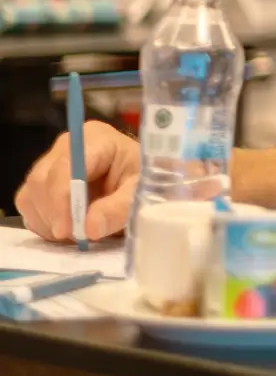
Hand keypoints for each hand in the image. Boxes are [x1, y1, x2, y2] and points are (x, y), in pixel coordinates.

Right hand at [15, 121, 140, 241]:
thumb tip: (89, 228)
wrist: (143, 181)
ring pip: (30, 195)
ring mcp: (51, 163)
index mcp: (94, 138)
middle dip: (54, 214)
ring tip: (76, 233)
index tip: (66, 230)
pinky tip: (67, 229)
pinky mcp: (43, 182)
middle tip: (75, 237)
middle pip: (41, 180)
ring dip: (47, 221)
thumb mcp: (143, 191)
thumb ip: (119, 208)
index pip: (64, 168)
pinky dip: (43, 223)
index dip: (60, 201)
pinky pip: (28, 205)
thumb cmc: (145, 179)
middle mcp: (66, 146)